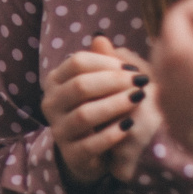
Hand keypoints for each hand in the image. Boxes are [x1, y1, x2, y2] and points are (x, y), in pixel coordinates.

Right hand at [41, 36, 158, 188]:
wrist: (95, 154)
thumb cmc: (102, 111)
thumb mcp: (104, 86)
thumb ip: (104, 63)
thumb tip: (100, 38)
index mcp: (56, 81)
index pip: (77, 62)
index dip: (107, 63)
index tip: (132, 69)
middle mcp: (51, 103)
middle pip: (79, 85)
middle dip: (113, 82)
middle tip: (141, 82)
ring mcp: (59, 130)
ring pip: (84, 114)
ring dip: (114, 105)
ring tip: (139, 99)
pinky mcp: (71, 155)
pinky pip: (90, 144)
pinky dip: (111, 134)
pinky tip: (129, 126)